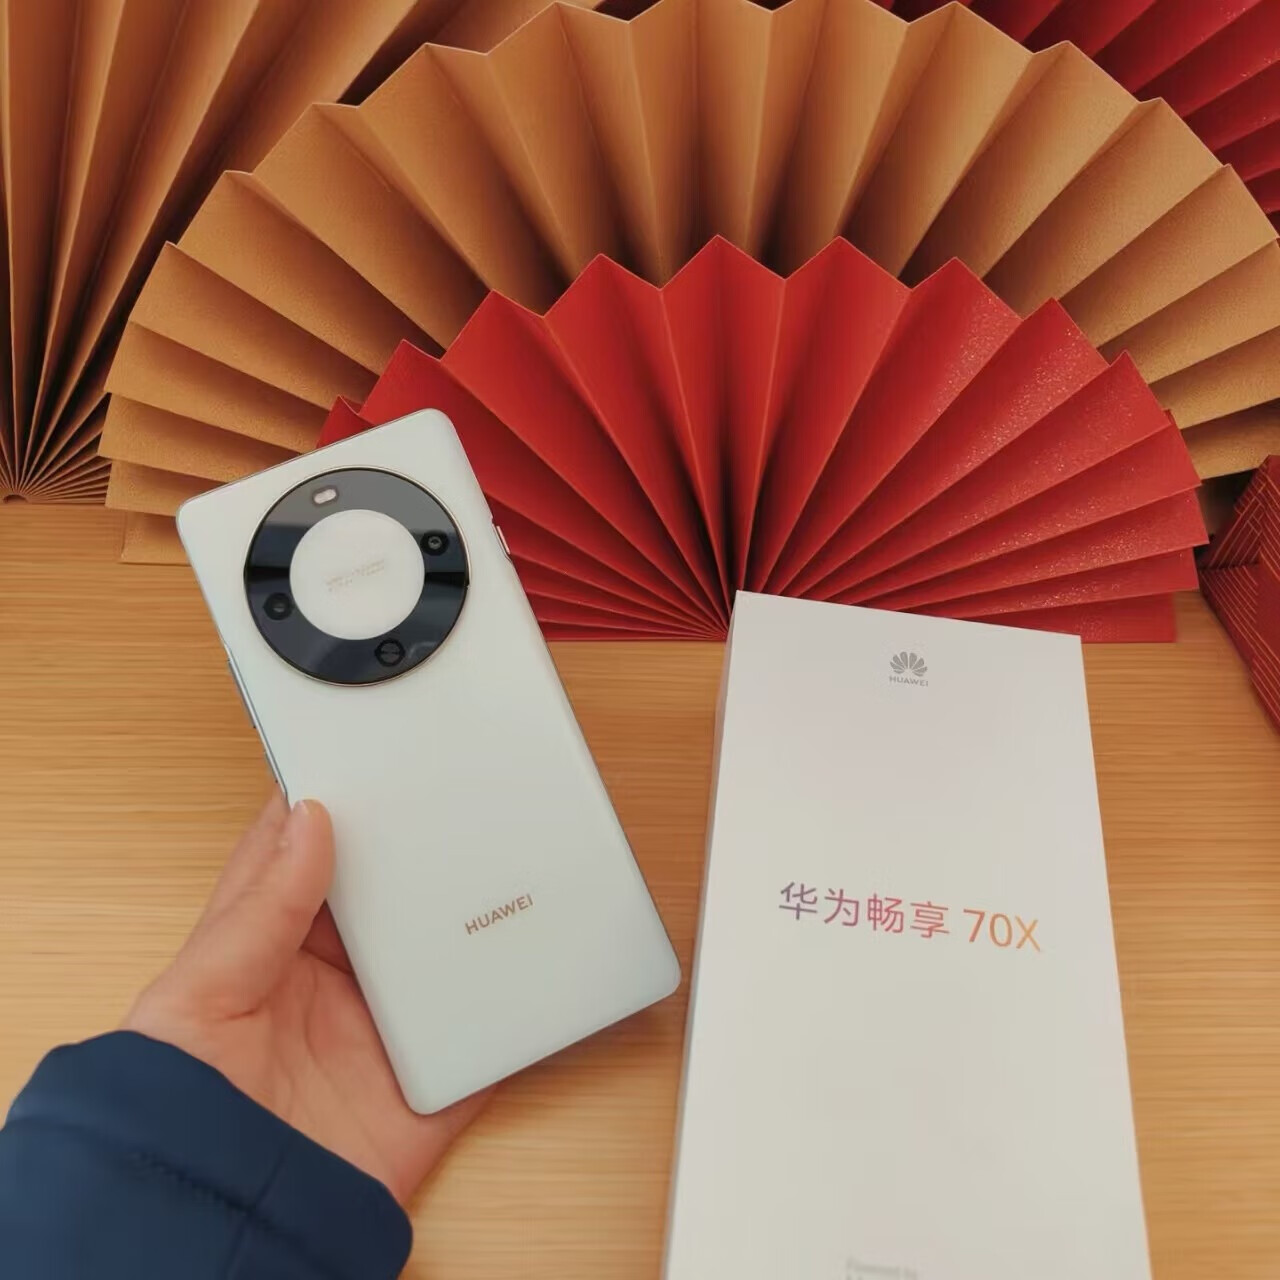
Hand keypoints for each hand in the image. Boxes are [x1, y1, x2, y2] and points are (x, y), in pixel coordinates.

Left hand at [125, 792, 487, 1203]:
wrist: (223, 1231)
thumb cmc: (177, 1114)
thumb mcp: (201, 995)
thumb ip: (258, 911)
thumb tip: (308, 820)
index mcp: (274, 947)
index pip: (313, 856)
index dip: (343, 803)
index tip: (379, 754)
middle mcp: (339, 981)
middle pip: (396, 896)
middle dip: (426, 848)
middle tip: (465, 794)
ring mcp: (391, 1029)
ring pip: (452, 951)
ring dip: (483, 913)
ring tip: (520, 853)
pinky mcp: (436, 1082)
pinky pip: (495, 1034)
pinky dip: (526, 1002)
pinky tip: (549, 959)